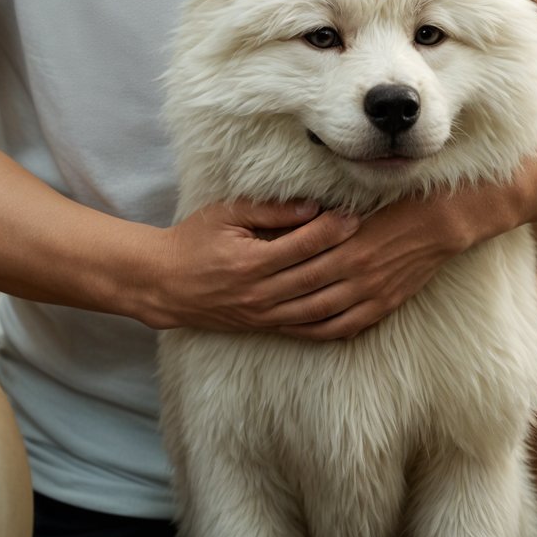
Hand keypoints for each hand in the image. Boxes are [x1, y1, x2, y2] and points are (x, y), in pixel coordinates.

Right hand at [145, 198, 360, 331]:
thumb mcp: (224, 215)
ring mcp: (263, 315)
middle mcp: (260, 293)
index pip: (301, 245)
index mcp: (250, 262)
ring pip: (316, 307)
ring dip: (345, 290)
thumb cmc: (193, 241)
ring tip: (367, 270)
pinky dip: (331, 321)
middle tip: (371, 239)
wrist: (165, 284)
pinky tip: (353, 309)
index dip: (330, 230)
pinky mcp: (264, 327)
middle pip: (314, 276)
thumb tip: (311, 207)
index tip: (353, 215)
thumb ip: (268, 211)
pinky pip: (305, 329)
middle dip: (345, 256)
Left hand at [266, 193, 473, 340]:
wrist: (437, 223)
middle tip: (253, 302)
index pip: (302, 262)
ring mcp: (371, 292)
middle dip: (278, 299)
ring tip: (273, 320)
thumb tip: (292, 225)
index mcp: (347, 244)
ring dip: (296, 320)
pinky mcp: (384, 304)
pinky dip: (326, 331)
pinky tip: (310, 331)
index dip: (276, 270)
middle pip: (307, 291)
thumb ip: (326, 222)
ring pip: (324, 315)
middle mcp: (357, 272)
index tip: (254, 272)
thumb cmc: (394, 207)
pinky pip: (349, 326)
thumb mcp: (357, 208)